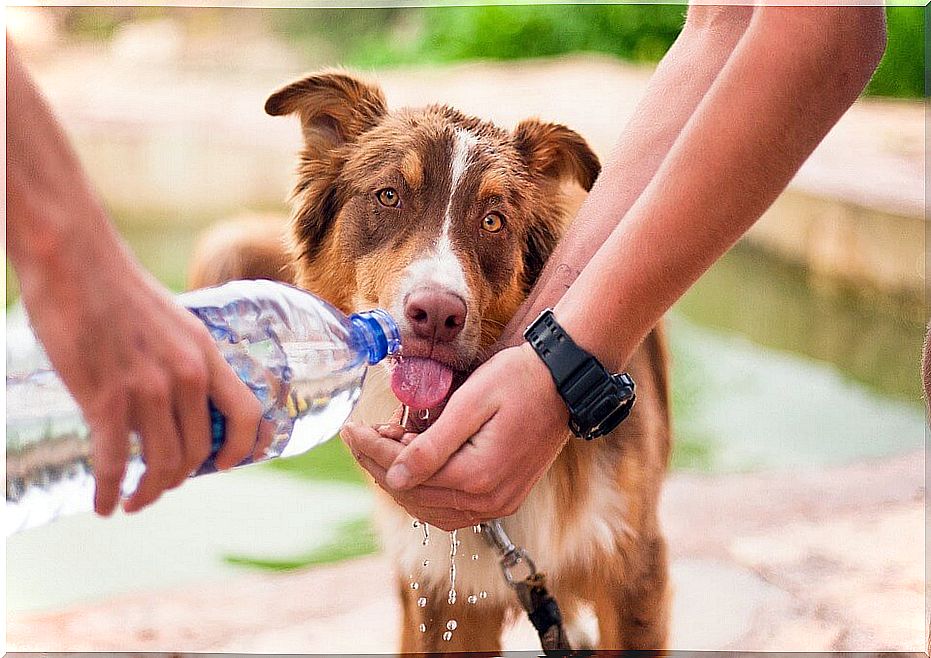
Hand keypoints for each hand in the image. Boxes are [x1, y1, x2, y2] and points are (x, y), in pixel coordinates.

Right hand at [17, 237, 263, 515]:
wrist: (74, 259)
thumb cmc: (116, 287)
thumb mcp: (172, 322)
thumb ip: (180, 357)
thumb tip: (177, 393)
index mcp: (205, 353)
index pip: (246, 413)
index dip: (243, 447)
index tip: (226, 465)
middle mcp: (186, 375)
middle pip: (199, 450)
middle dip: (180, 477)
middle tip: (160, 486)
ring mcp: (148, 389)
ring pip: (162, 464)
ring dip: (149, 492)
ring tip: (132, 500)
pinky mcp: (105, 399)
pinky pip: (115, 463)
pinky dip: (109, 492)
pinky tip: (103, 504)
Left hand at [342, 342, 569, 529]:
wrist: (563, 381)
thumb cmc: (518, 380)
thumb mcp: (471, 402)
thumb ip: (432, 444)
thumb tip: (396, 477)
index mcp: (477, 475)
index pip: (406, 473)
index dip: (372, 451)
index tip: (350, 429)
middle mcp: (488, 499)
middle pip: (414, 495)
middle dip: (380, 465)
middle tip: (362, 436)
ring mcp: (498, 503)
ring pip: (430, 508)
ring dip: (402, 481)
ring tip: (386, 447)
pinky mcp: (503, 497)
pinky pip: (453, 508)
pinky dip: (427, 491)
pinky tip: (416, 466)